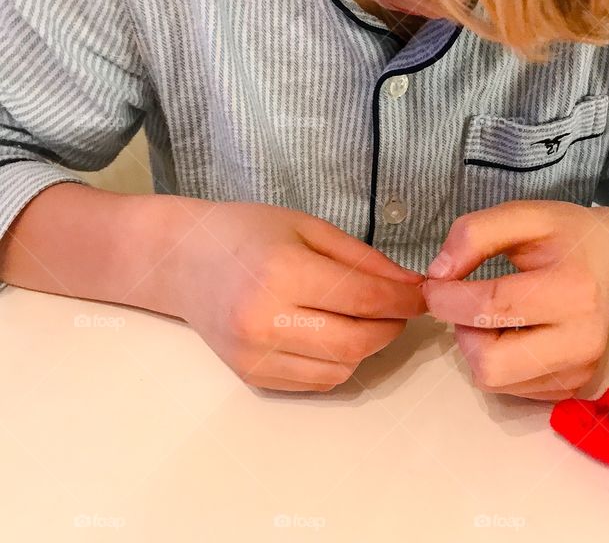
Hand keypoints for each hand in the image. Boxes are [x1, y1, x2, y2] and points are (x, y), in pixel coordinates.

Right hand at [162, 200, 425, 391]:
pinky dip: (338, 362)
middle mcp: (264, 321)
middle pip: (357, 342)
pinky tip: (332, 334)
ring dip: (367, 346)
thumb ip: (364, 259)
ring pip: (342, 368)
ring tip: (363, 317)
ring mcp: (255, 355)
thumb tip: (412, 286)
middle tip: (399, 308)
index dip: (404, 300)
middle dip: (391, 327)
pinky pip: (317, 382)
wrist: (183, 261)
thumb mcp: (310, 228)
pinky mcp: (252, 376)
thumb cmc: (247, 234)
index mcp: (282, 273)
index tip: (424, 295)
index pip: (364, 299)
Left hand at [422, 201, 608, 399]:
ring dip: (478, 347)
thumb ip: (475, 233)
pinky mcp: (571, 389)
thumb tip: (439, 274)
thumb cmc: (571, 237)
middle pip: (489, 362)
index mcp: (574, 290)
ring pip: (493, 380)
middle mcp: (582, 341)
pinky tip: (512, 332)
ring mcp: (580, 372)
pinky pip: (508, 389)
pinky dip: (497, 361)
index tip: (434, 283)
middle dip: (463, 330)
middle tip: (468, 302)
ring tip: (493, 315)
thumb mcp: (526, 215)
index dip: (447, 297)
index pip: (491, 307)